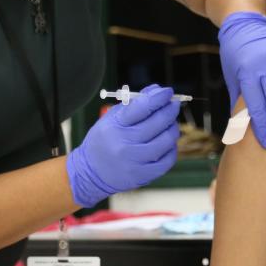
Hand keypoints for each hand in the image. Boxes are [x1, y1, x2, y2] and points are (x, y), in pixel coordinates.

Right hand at [66, 84, 180, 206]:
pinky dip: (171, 148)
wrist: (91, 173)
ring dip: (173, 128)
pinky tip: (167, 143)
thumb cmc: (105, 140)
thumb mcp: (111, 118)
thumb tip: (157, 90)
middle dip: (170, 110)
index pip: (142, 107)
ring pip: (166, 141)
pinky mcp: (143, 175)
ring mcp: (134, 161)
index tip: (167, 91)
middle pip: (158, 123)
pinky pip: (167, 160)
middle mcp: (124, 144)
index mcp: (115, 126)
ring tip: (170, 124)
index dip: (158, 97)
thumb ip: (134, 104)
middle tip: (173, 104)